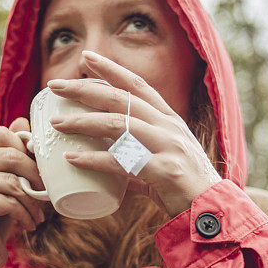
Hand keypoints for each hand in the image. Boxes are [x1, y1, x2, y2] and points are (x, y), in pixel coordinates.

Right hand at [0, 118, 45, 267]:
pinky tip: (29, 225)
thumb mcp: (5, 186)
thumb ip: (10, 156)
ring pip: (11, 179)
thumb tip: (23, 121)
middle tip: (46, 195)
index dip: (27, 150)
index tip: (39, 173)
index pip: (1, 134)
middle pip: (9, 154)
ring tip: (39, 215)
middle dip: (35, 175)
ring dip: (32, 200)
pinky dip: (25, 213)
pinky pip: (8, 199)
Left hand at [47, 50, 221, 217]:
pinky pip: (122, 161)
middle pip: (120, 98)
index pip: (136, 85)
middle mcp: (168, 126)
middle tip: (54, 85)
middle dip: (84, 89)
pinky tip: (72, 158)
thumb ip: (135, 159)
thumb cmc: (185, 187)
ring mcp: (167, 146)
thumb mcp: (161, 162)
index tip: (86, 57)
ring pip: (118, 125)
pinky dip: (94, 159)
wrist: (213, 210)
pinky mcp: (165, 171)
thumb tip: (106, 162)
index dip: (110, 69)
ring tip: (56, 123)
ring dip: (83, 122)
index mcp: (168, 119)